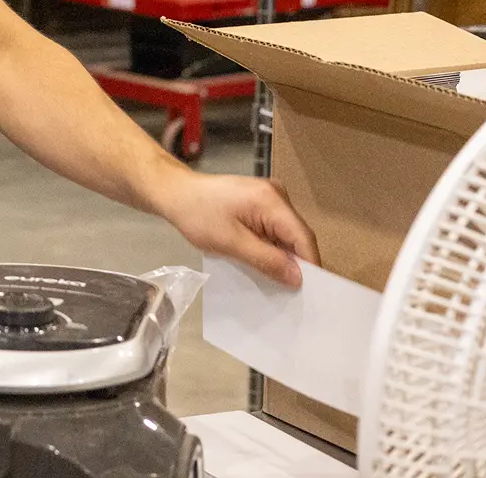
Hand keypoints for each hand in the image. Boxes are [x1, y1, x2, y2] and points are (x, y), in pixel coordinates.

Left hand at [154, 172, 320, 288]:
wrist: (174, 192)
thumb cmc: (197, 215)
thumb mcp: (230, 243)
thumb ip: (266, 260)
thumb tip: (297, 278)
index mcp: (272, 200)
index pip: (303, 236)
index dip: (310, 265)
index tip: (311, 292)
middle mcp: (277, 194)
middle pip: (297, 235)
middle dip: (296, 262)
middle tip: (293, 293)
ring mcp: (269, 196)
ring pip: (286, 233)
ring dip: (282, 255)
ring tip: (279, 282)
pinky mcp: (260, 202)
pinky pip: (275, 228)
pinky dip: (272, 245)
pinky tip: (265, 262)